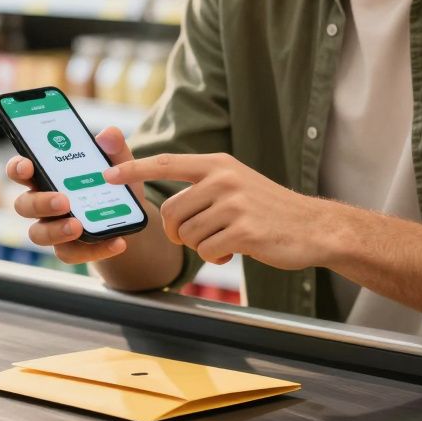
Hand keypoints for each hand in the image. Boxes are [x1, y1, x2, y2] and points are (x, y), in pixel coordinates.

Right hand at [6, 126, 152, 264]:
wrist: (127, 218)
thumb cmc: (112, 183)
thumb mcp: (118, 163)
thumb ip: (113, 147)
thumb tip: (108, 134)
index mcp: (46, 175)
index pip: (21, 170)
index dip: (18, 167)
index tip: (27, 165)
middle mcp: (41, 202)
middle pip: (24, 205)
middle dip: (40, 203)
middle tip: (63, 201)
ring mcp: (52, 227)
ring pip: (38, 234)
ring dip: (56, 231)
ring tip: (79, 226)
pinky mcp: (68, 248)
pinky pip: (70, 253)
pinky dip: (93, 249)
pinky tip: (115, 242)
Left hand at [103, 152, 332, 268]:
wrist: (313, 227)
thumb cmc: (270, 210)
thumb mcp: (237, 184)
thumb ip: (204, 186)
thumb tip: (166, 207)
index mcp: (218, 164)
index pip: (167, 163)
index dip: (134, 170)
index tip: (108, 175)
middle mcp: (224, 179)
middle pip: (171, 211)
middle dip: (178, 233)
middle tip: (198, 237)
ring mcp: (234, 204)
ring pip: (188, 235)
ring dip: (202, 246)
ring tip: (227, 240)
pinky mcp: (243, 231)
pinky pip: (206, 251)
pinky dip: (216, 257)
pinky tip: (235, 251)